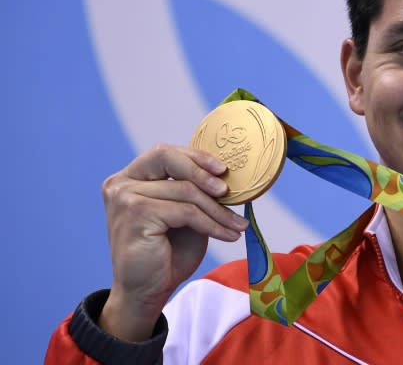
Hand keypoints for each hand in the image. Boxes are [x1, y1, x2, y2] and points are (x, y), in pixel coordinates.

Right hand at [97, 144, 248, 340]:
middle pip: (168, 159)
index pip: (165, 153)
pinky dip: (212, 224)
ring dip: (217, 209)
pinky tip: (227, 234)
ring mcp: (125, 198)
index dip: (196, 157)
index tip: (223, 170)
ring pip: (185, 190)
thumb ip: (193, 191)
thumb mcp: (184, 214)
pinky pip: (186, 212)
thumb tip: (225, 174)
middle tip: (227, 190)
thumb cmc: (166, 253)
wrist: (146, 293)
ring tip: (236, 224)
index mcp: (131, 177)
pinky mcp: (135, 215)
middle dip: (202, 171)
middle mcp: (122, 183)